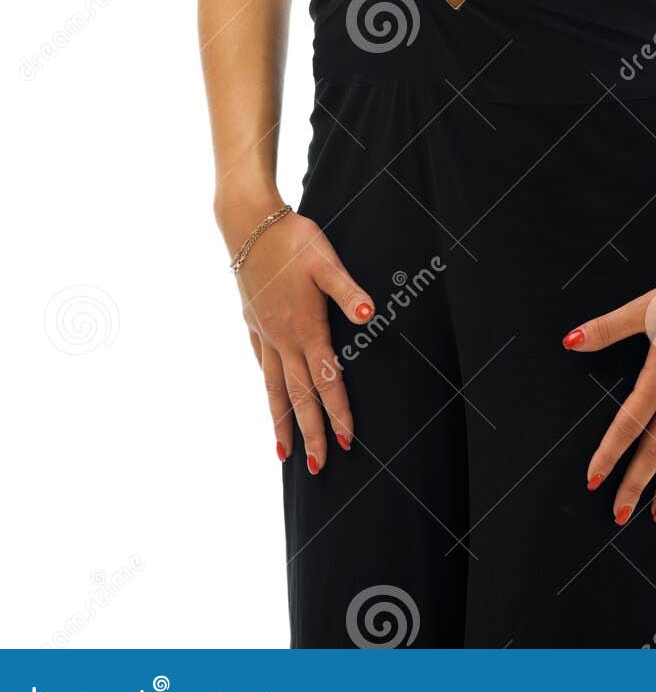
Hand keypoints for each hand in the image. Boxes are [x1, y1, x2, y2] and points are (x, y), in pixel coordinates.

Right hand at [235, 211, 375, 474]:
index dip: (338, 413)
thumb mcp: (326, 260)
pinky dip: (268, 389)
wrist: (249, 224)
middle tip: (319, 468)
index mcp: (306, 328)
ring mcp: (264, 333)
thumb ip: (348, 290)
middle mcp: (283, 338)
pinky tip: (270, 396)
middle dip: (311, 432)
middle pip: (298, 396)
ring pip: (275, 387)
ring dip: (282, 422)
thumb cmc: (293, 239)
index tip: (347, 443)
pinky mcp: (253, 322)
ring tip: (284, 454)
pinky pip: (262, 366)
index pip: (326, 381)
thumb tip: (371, 314)